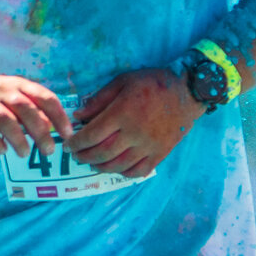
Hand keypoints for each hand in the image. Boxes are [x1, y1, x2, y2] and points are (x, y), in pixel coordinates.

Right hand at [0, 75, 71, 157]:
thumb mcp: (5, 94)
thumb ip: (26, 107)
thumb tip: (51, 128)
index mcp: (16, 84)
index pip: (44, 97)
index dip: (59, 116)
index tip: (68, 135)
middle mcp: (1, 89)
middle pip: (27, 110)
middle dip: (42, 132)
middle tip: (49, 151)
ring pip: (6, 120)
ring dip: (19, 139)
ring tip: (25, 154)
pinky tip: (1, 151)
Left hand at [68, 68, 199, 177]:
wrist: (187, 91)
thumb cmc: (152, 83)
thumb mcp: (122, 82)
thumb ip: (99, 99)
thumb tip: (78, 116)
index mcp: (122, 113)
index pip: (92, 135)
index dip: (76, 143)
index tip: (68, 145)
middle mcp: (134, 133)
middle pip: (102, 153)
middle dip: (84, 156)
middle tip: (76, 156)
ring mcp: (148, 146)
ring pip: (119, 165)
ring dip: (101, 166)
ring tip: (92, 163)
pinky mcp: (160, 153)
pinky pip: (139, 171)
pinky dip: (124, 173)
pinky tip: (116, 168)